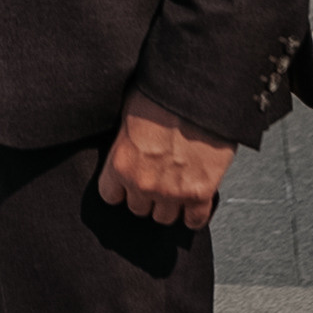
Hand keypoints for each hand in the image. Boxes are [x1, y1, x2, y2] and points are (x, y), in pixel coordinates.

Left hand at [98, 101, 232, 228]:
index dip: (121, 188)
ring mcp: (172, 191)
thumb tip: (127, 145)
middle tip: (157, 178)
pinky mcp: (201, 192)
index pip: (110, 196)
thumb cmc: (162, 95)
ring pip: (165, 218)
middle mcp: (144, 183)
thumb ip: (125, 142)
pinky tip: (195, 201)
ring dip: (170, 205)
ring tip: (176, 188)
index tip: (129, 182)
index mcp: (121, 164)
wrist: (197, 92)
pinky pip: (195, 220)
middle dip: (147, 195)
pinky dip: (195, 214)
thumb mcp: (128, 114)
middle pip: (139, 209)